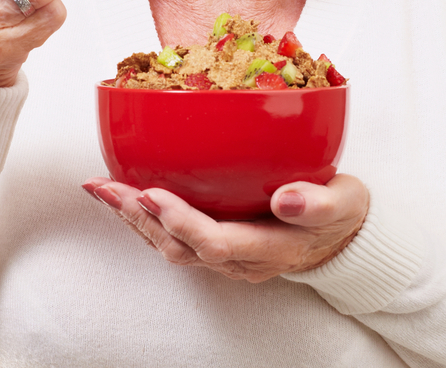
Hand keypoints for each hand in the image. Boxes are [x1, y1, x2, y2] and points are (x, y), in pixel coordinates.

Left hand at [82, 174, 368, 282]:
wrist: (343, 235)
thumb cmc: (340, 213)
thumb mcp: (344, 203)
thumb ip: (319, 203)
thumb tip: (287, 199)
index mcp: (269, 248)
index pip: (216, 242)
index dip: (180, 221)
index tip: (151, 193)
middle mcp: (239, 258)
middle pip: (179, 246)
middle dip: (138, 218)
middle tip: (105, 188)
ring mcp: (225, 254)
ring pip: (169, 243)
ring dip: (132, 217)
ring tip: (100, 188)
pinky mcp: (215, 241)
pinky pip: (172, 234)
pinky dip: (143, 213)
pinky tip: (122, 191)